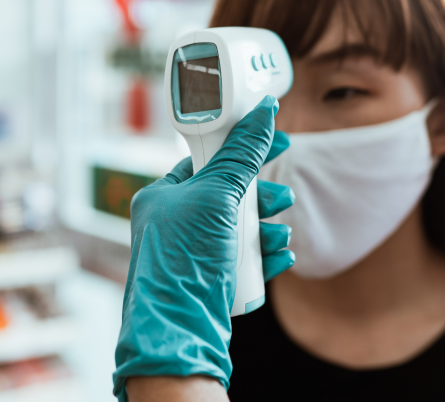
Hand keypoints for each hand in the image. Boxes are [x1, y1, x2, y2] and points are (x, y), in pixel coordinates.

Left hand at [113, 96, 294, 400]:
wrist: (179, 331)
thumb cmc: (184, 259)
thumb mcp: (216, 196)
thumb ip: (241, 155)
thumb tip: (263, 113)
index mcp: (164, 195)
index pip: (208, 157)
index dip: (243, 147)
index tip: (276, 141)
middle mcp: (176, 222)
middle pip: (231, 194)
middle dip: (262, 198)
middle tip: (280, 200)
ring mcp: (194, 252)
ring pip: (242, 228)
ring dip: (267, 229)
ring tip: (279, 236)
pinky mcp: (212, 278)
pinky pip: (245, 257)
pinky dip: (264, 255)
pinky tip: (279, 256)